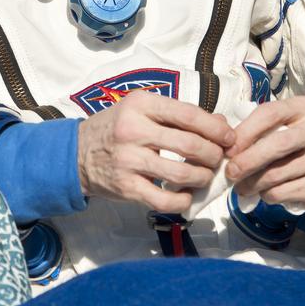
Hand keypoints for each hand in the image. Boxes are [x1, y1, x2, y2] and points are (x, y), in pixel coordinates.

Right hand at [77, 90, 235, 212]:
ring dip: (203, 178)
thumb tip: (221, 126)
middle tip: (218, 159)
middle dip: (214, 155)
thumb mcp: (141, 110)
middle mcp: (133, 130)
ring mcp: (129, 161)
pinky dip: (184, 200)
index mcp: (140, 105)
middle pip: (190, 146)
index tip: (229, 138)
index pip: (189, 115)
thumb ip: (178, 115)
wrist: (76, 154)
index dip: (216, 128)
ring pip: (182, 175)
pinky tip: (186, 195)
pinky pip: (165, 200)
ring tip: (205, 176)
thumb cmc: (116, 128)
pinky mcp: (126, 187)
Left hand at [225, 95, 304, 211]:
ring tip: (242, 186)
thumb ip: (257, 130)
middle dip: (247, 161)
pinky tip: (265, 192)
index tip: (228, 149)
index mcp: (304, 108)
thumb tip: (226, 149)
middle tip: (230, 173)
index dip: (244, 132)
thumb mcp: (281, 127)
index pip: (269, 114)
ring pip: (277, 174)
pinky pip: (284, 192)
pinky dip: (267, 195)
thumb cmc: (295, 145)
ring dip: (252, 183)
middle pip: (277, 144)